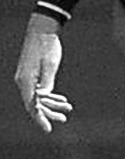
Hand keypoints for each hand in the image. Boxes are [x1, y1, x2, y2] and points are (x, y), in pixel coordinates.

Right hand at [14, 13, 72, 132]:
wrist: (43, 29)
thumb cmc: (47, 45)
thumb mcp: (50, 63)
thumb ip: (47, 81)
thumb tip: (43, 97)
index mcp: (26, 81)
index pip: (32, 106)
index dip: (40, 119)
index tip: (49, 129)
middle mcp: (24, 82)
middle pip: (35, 104)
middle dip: (49, 113)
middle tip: (64, 118)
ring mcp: (27, 79)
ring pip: (38, 98)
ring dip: (52, 105)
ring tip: (67, 109)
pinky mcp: (32, 75)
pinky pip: (40, 90)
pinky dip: (50, 96)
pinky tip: (62, 100)